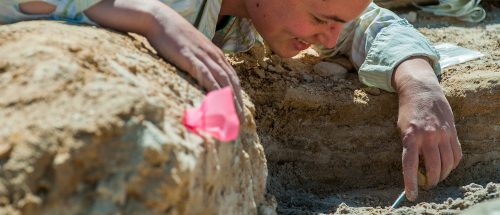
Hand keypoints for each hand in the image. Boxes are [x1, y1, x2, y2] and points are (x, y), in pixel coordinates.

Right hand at [85, 0, 243, 120]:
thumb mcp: (193, 49)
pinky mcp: (190, 58)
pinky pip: (205, 75)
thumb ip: (200, 62)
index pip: (232, 77)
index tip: (240, 109)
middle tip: (241, 119)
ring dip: (230, 99)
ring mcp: (203, 56)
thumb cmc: (174, 35)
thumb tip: (202, 77)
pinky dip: (213, 88)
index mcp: (215, 54)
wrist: (160, 20)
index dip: (238, 94)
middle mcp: (213, 55)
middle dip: (237, 101)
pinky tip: (217, 100)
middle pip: (231, 81)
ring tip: (233, 115)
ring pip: (222, 80)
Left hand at [392, 57, 461, 200]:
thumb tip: (415, 170)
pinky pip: (456, 155)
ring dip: (442, 175)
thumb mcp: (401, 129)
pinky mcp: (453, 132)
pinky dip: (452, 164)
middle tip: (426, 185)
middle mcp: (428, 136)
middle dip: (430, 182)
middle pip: (434, 168)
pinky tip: (446, 165)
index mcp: (411, 136)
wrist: (422, 91)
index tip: (411, 195)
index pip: (410, 166)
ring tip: (436, 177)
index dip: (410, 183)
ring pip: (447, 164)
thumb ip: (408, 147)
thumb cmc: (407, 112)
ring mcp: (443, 134)